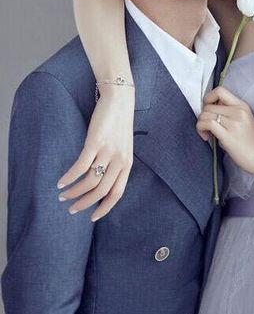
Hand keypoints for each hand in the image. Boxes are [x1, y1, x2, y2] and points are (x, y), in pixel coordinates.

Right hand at [57, 85, 133, 220]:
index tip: (93, 217)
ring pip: (89, 181)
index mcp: (127, 164)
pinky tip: (61, 182)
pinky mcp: (95, 142)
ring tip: (62, 194)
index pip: (117, 193)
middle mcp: (119, 160)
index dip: (104, 207)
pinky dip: (69, 177)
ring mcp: (108, 151)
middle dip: (84, 203)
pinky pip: (80, 166)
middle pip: (101, 190)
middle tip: (71, 208)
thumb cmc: (119, 124)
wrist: (119, 100)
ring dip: (74, 191)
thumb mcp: (123, 146)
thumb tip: (102, 181)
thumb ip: (116, 163)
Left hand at [196, 86, 253, 175]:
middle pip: (208, 105)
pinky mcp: (228, 135)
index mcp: (242, 105)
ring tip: (207, 133)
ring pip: (205, 114)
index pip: (220, 90)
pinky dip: (201, 129)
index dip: (208, 98)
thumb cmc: (252, 143)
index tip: (208, 109)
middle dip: (203, 115)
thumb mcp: (244, 120)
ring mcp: (234, 123)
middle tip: (207, 127)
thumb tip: (209, 110)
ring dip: (201, 124)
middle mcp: (238, 111)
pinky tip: (206, 137)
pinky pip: (207, 124)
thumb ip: (229, 112)